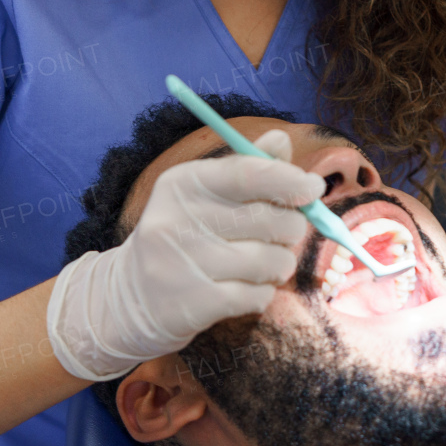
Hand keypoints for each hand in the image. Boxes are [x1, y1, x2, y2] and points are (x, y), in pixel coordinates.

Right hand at [46, 129, 324, 380]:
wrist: (130, 298)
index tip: (314, 188)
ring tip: (263, 266)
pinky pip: (258, 296)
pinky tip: (243, 290)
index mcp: (183, 183)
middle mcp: (177, 219)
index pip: (249, 173)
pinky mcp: (192, 305)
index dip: (290, 179)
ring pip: (271, 261)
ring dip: (278, 266)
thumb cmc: (183, 236)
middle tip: (283, 235)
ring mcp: (182, 264)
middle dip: (291, 229)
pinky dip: (262, 294)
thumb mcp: (205, 195)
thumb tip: (281, 140)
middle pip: (270, 219)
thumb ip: (247, 167)